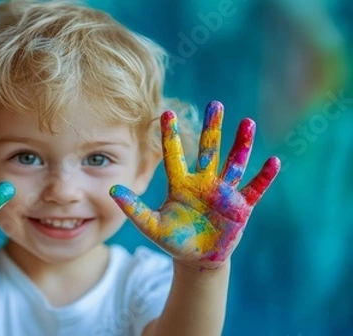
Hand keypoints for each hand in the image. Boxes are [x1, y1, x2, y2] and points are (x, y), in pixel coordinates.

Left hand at [110, 101, 279, 269]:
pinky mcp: (241, 206)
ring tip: (248, 123)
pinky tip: (273, 161)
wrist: (197, 258)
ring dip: (242, 144)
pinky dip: (263, 177)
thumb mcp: (151, 225)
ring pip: (234, 163)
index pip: (174, 154)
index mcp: (181, 184)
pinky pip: (254, 188)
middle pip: (209, 150)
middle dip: (212, 128)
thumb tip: (111, 190)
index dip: (171, 135)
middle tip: (215, 104)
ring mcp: (224, 192)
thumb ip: (133, 208)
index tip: (166, 112)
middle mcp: (204, 182)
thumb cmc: (173, 239)